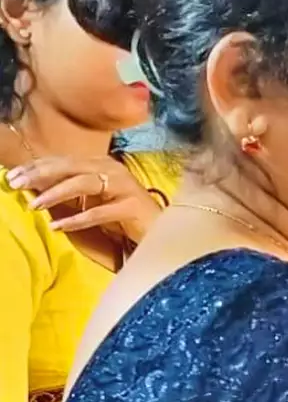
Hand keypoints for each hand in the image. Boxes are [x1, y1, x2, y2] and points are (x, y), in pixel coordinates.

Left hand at [5, 155, 162, 241]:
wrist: (159, 240)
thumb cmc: (120, 225)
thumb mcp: (86, 207)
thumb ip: (64, 197)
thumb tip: (31, 189)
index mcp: (101, 166)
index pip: (63, 161)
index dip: (36, 167)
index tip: (10, 176)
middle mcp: (114, 171)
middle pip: (71, 166)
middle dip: (40, 174)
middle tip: (15, 183)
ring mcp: (126, 188)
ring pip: (84, 183)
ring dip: (56, 193)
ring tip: (34, 205)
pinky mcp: (133, 208)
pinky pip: (100, 212)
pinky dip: (77, 219)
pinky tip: (58, 227)